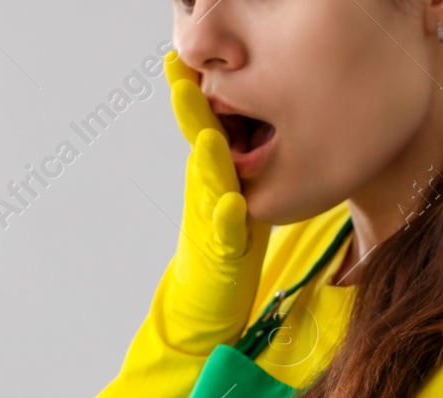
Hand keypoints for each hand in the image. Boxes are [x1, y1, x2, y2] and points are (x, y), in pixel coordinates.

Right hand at [165, 48, 271, 335]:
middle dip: (189, 110)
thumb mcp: (239, 178)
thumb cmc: (229, 232)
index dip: (194, 86)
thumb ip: (243, 142)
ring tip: (209, 137)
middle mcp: (206, 186)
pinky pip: (225, 233)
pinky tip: (232, 204)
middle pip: (198, 141)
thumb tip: (261, 96)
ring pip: (209, 184)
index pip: (206, 117)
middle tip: (182, 78)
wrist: (207, 296)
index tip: (181, 55)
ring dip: (208, 160)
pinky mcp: (222, 251)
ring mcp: (211, 218)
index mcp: (212, 165)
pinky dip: (227, 219)